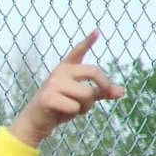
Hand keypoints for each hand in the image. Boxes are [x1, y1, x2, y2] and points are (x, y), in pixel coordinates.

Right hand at [9, 30, 123, 145]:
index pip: (78, 52)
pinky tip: (63, 114)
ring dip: (86, 107)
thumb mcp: (80, 98)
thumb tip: (121, 92)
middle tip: (104, 95)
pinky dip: (73, 114)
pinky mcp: (48, 98)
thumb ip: (99, 93)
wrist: (34, 122)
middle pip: (94, 72)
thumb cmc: (58, 108)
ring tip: (75, 110)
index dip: (87, 42)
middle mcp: (60, 72)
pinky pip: (74, 107)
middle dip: (104, 86)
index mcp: (67, 68)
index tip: (97, 32)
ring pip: (86, 94)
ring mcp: (53, 84)